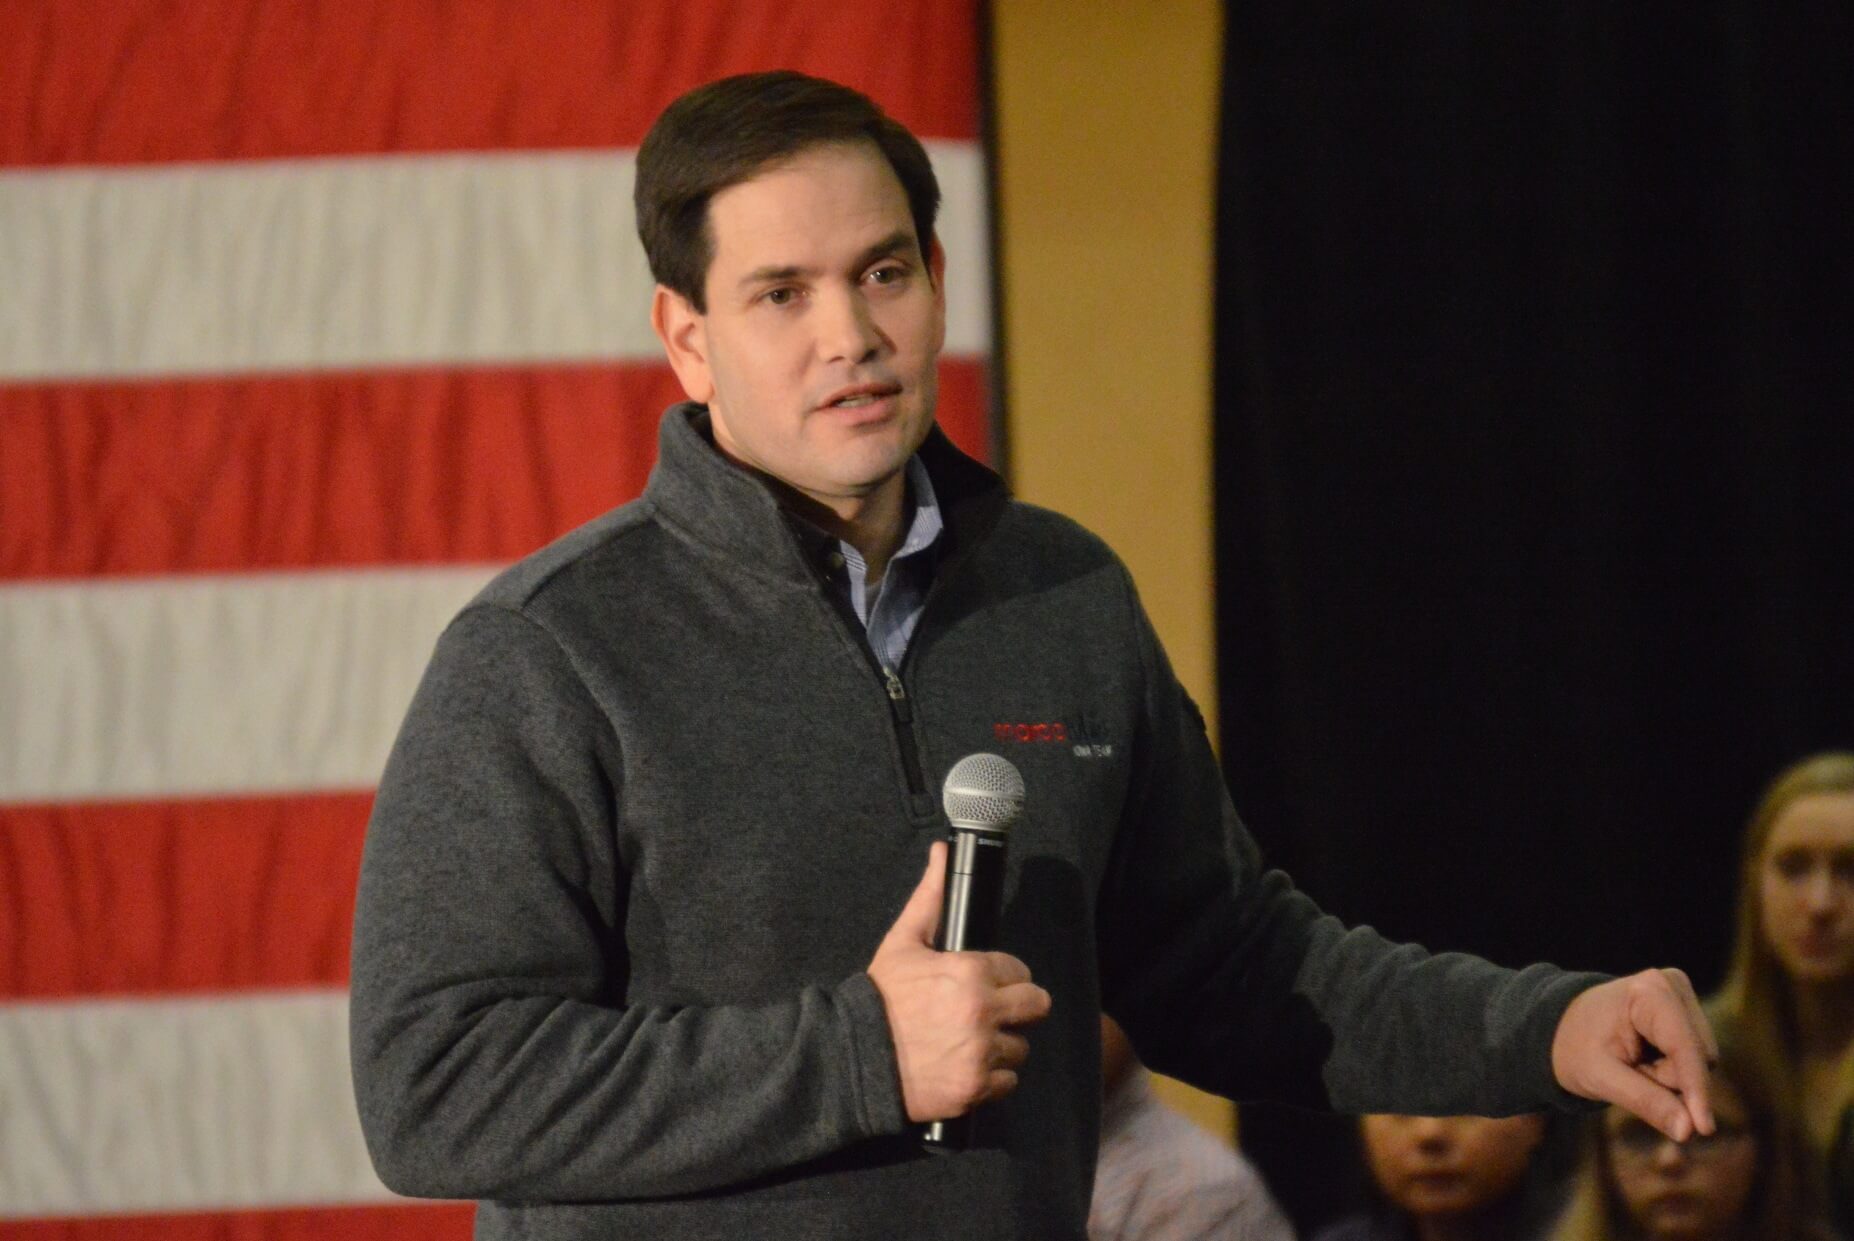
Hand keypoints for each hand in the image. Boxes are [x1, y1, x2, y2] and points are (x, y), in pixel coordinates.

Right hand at [867, 842, 1053, 1122]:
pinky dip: (990, 1079)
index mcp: (971, 972)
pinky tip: (964, 1066)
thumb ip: (931, 898)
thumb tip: (942, 852)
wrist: (852, 1059)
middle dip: (1017, 1008)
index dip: (1005, 976)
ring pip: (1021, 1047)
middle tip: (990, 1013)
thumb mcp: (903, 943)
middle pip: (1037, 1006)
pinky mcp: (977, 1089)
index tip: (988, 984)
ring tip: (969, 1042)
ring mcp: (982, 1053)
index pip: (1020, 970)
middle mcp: (983, 1012)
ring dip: (1001, 1045)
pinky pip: (1008, 1082)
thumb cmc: (879, 1000)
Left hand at [1551, 968, 1718, 1140]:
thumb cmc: (1577, 1048)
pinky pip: (1698, 1059)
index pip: (1685, 1048)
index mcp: (1648, 992)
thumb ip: (1645, 1102)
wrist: (1565, 1027)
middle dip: (1671, 1081)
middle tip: (1630, 1073)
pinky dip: (1673, 1071)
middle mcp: (1672, 986)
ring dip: (1671, 1078)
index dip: (1697, 1089)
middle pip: (1700, 1057)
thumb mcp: (1600, 1078)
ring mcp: (1683, 997)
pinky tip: (1646, 1060)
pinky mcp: (1688, 1012)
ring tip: (1635, 1064)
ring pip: (1703, 1061)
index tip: (1704, 1129)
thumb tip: (1689, 1131)